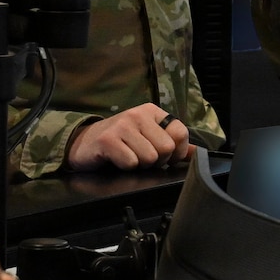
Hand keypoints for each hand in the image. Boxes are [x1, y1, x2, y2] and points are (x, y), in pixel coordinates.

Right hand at [66, 103, 192, 170]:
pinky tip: (117, 159)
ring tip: (128, 156)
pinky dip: (126, 167)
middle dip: (157, 160)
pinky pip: (131, 163)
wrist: (83, 143)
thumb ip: (173, 144)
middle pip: (166, 148)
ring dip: (140, 164)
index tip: (166, 156)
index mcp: (152, 112)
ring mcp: (122, 126)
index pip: (181, 133)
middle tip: (141, 157)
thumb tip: (196, 153)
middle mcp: (138, 114)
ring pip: (150, 157)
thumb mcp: (148, 137)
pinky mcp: (108, 140)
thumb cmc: (120, 142)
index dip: (177, 151)